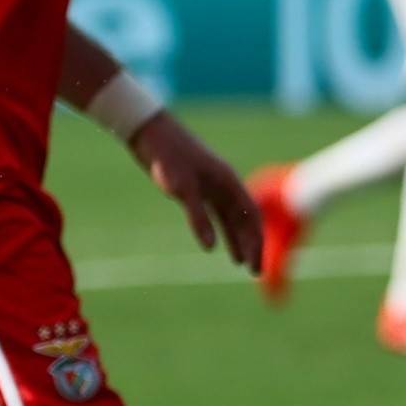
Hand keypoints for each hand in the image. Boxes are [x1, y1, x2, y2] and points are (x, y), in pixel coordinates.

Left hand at [131, 111, 263, 270]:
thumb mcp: (182, 189)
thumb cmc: (168, 157)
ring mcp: (210, 185)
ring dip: (236, 240)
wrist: (149, 132)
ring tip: (239, 262)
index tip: (255, 266)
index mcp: (228, 183)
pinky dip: (219, 229)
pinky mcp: (195, 186)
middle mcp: (224, 185)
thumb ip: (198, 218)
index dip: (256, 242)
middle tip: (254, 273)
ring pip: (230, 218)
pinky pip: (214, 213)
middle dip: (251, 245)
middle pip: (244, 220)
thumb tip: (210, 248)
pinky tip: (214, 242)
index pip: (250, 217)